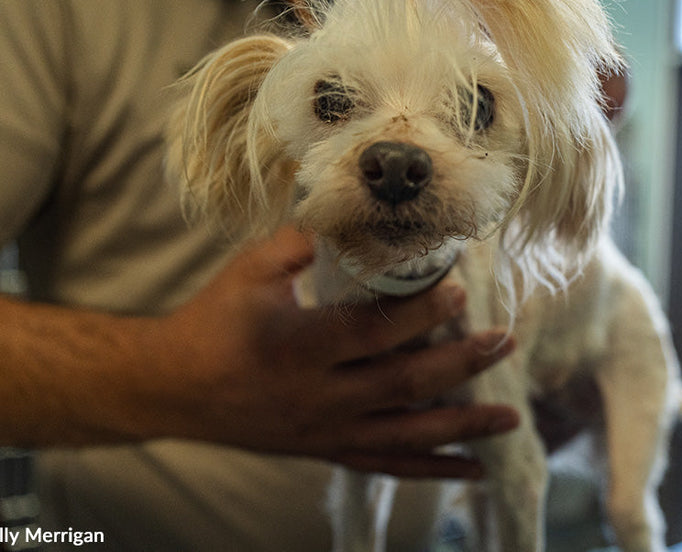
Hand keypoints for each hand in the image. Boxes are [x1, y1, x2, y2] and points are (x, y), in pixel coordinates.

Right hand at [146, 227, 518, 478]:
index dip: (421, 312)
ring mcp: (325, 431)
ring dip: (462, 426)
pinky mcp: (326, 449)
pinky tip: (472, 469)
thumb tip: (353, 213)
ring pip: (406, 434)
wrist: (170, 387)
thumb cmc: (211, 321)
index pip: (374, 332)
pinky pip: (386, 465)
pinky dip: (433, 469)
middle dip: (460, 365)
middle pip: (403, 385)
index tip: (460, 289)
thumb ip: (300, 242)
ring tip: (511, 417)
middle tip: (503, 343)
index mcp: (298, 347)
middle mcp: (318, 397)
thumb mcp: (248, 271)